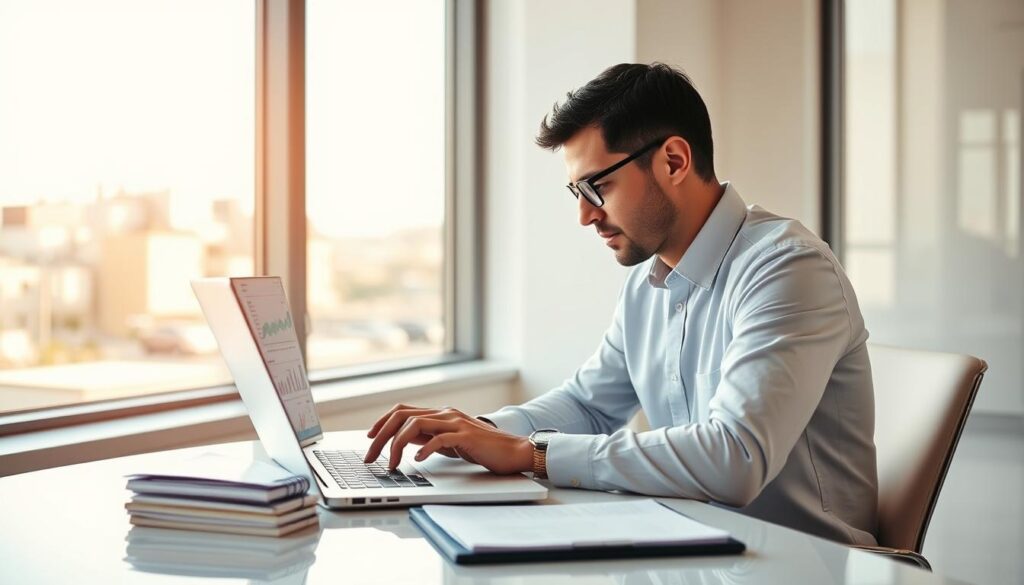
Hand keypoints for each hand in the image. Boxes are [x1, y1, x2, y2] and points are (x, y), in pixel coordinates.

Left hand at [363, 404, 533, 474]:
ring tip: (391, 464)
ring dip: (397, 445)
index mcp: (440, 414)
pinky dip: (425, 448)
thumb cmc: (483, 448)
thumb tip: (404, 440)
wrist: (514, 450)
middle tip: (370, 456)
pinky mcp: (466, 435)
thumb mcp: (449, 441)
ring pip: (416, 424)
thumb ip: (429, 436)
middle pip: (403, 416)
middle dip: (381, 435)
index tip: (369, 439)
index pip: (403, 410)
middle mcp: (445, 414)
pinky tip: (418, 460)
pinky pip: (440, 438)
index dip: (382, 422)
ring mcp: (456, 423)